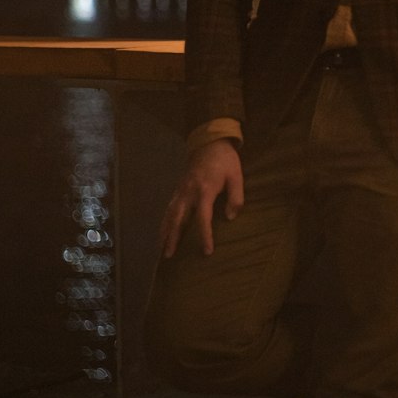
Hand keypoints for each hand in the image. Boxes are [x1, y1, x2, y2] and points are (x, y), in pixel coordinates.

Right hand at [160, 139, 243, 257]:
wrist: (209, 141)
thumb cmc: (225, 160)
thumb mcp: (236, 176)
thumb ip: (236, 197)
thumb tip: (230, 218)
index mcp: (205, 191)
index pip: (203, 218)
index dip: (205, 236)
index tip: (206, 251)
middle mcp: (189, 192)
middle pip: (178, 219)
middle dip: (173, 238)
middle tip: (169, 256)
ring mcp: (181, 190)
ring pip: (170, 214)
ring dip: (165, 231)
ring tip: (161, 248)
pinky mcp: (178, 188)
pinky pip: (169, 207)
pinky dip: (164, 221)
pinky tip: (163, 231)